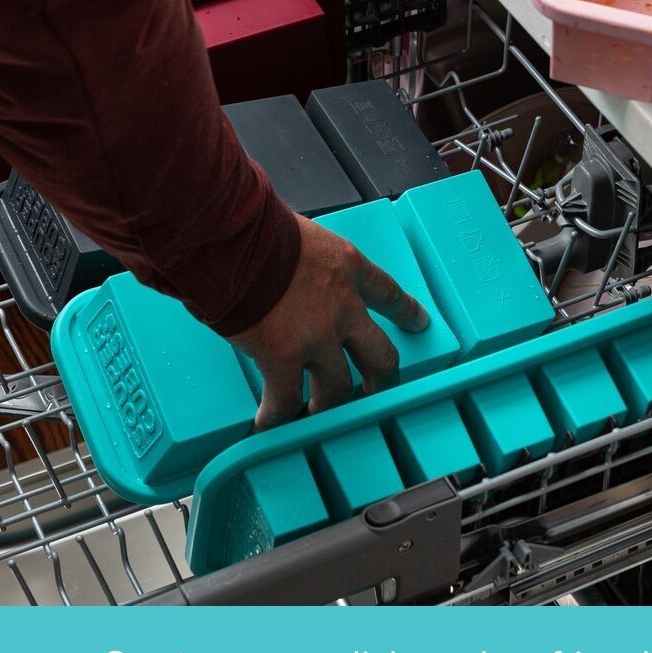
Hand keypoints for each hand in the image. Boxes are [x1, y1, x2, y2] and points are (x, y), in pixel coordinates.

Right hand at [230, 216, 428, 430]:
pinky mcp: (283, 358)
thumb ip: (305, 257)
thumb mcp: (299, 232)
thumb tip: (286, 265)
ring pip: (337, 388)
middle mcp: (343, 306)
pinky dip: (277, 416)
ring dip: (328, 405)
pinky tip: (268, 424)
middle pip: (379, 355)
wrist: (233, 242)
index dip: (405, 311)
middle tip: (376, 390)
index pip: (387, 292)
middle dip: (381, 379)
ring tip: (316, 414)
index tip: (417, 321)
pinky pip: (285, 400)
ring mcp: (317, 337)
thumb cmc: (255, 228)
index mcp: (346, 267)